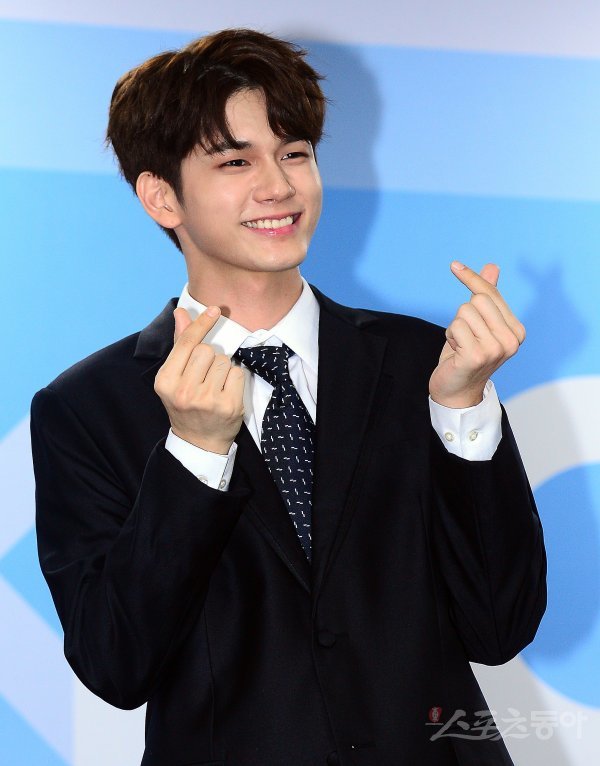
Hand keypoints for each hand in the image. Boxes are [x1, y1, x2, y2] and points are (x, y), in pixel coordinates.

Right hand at [154, 306, 244, 453]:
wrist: (198, 441)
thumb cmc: (186, 403)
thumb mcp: (175, 377)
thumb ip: (180, 344)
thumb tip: (181, 313)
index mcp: (166, 381)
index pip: (186, 343)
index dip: (201, 324)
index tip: (214, 310)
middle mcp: (184, 391)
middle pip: (207, 351)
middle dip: (210, 358)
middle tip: (205, 376)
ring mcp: (207, 400)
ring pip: (224, 361)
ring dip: (223, 369)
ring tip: (215, 386)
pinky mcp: (228, 406)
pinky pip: (237, 374)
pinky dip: (235, 380)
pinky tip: (226, 393)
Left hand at [429, 262, 524, 407]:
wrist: (457, 391)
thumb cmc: (466, 355)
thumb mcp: (478, 324)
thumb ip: (488, 297)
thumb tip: (492, 266)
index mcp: (516, 330)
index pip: (491, 294)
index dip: (471, 279)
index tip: (453, 265)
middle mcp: (511, 340)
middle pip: (477, 300)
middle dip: (463, 315)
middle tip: (465, 337)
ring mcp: (496, 349)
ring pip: (464, 312)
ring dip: (455, 328)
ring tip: (461, 346)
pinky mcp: (477, 356)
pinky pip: (455, 326)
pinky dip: (450, 337)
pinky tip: (456, 353)